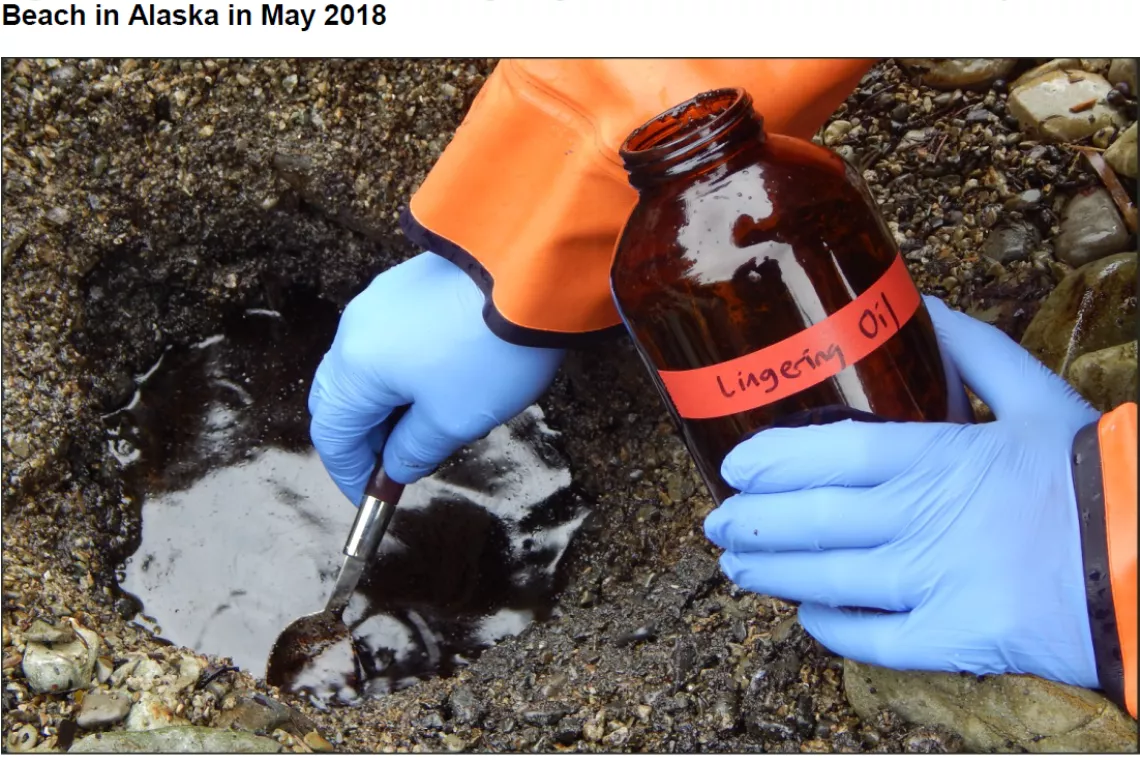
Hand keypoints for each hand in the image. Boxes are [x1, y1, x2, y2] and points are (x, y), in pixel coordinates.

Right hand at [309, 252, 564, 502]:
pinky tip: (433, 385)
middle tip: (393, 464)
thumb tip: (394, 466)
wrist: (530, 273)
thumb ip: (415, 450)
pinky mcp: (406, 286)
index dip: (348, 471)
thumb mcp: (454, 419)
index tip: (371, 496)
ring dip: (382, 404)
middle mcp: (355, 329)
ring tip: (422, 428)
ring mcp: (379, 301)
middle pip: (338, 398)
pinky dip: (397, 373)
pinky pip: (385, 340)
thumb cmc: (490, 350)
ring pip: (363, 367)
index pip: (332, 433)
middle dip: (362, 437)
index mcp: (356, 367)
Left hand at [704, 296, 1099, 688]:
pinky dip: (829, 627)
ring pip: (825, 580)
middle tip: (716, 522)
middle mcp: (923, 520)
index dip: (772, 460)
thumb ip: (977, 351)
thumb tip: (925, 306)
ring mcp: (935, 584)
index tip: (735, 465)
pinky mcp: (954, 639)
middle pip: (811, 521)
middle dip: (750, 523)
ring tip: (736, 567)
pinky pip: (871, 640)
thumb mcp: (1040, 397)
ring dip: (770, 574)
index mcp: (938, 456)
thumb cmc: (1090, 476)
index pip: (829, 454)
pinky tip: (806, 613)